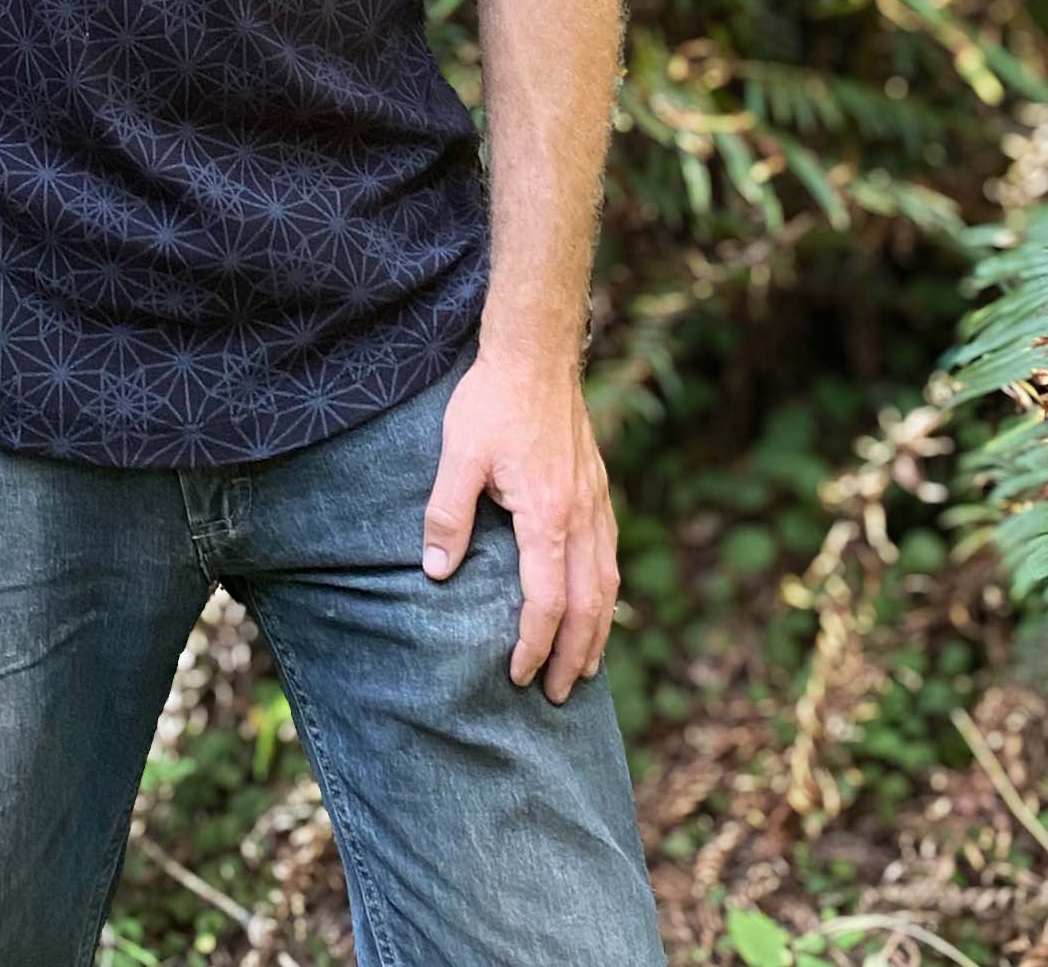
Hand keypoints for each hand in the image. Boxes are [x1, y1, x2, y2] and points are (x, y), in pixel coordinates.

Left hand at [420, 351, 619, 704]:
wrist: (536, 352)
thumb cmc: (493, 401)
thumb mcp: (458, 454)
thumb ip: (448, 515)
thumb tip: (438, 573)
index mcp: (547, 515)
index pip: (546, 601)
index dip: (534, 644)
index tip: (519, 675)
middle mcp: (581, 516)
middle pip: (588, 605)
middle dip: (575, 656)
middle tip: (560, 695)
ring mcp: (596, 502)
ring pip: (608, 583)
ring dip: (598, 631)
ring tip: (587, 666)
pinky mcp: (598, 488)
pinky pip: (610, 555)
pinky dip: (606, 592)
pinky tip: (595, 603)